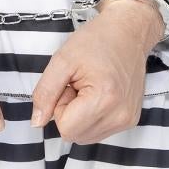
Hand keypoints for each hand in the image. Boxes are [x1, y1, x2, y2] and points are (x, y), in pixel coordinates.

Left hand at [29, 0, 166, 142]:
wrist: (128, 32)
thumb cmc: (98, 40)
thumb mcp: (62, 60)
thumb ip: (45, 93)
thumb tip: (37, 122)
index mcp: (105, 99)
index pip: (66, 128)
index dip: (60, 107)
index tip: (70, 85)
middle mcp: (120, 115)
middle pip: (75, 135)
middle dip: (69, 113)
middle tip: (79, 85)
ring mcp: (128, 119)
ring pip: (85, 136)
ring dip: (80, 116)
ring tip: (89, 88)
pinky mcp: (130, 120)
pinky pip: (98, 131)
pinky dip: (92, 116)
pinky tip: (99, 94)